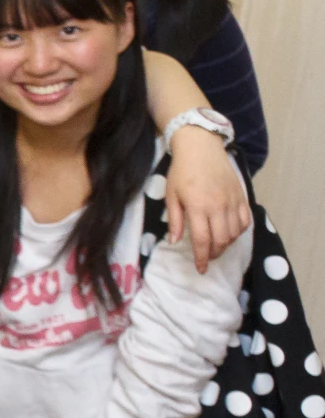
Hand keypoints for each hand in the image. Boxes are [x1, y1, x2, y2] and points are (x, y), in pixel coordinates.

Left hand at [163, 127, 250, 271]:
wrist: (201, 149)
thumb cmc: (182, 172)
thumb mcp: (171, 195)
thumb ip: (175, 220)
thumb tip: (175, 242)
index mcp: (199, 207)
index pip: (203, 240)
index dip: (202, 258)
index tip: (200, 269)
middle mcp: (218, 206)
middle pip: (221, 240)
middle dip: (213, 254)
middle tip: (206, 258)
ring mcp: (232, 202)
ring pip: (235, 233)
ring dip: (226, 245)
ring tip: (215, 247)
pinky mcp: (242, 197)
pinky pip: (245, 221)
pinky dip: (239, 232)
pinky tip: (229, 234)